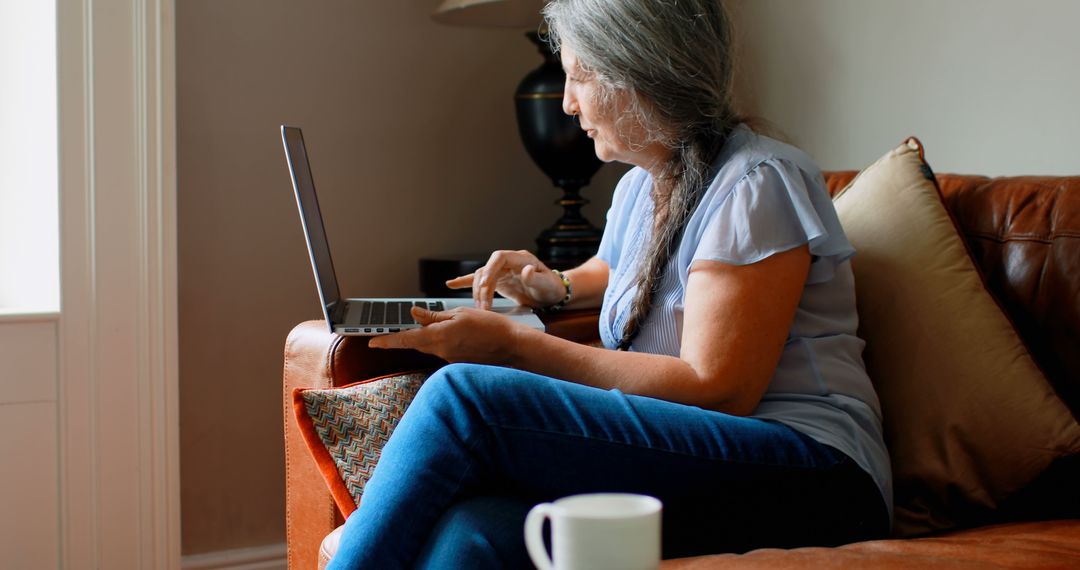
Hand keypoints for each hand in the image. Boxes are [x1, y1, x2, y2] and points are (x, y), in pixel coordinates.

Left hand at [367, 306, 524, 364]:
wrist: (511, 346)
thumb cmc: (489, 326)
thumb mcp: (460, 314)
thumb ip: (435, 317)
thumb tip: (415, 314)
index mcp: (439, 336)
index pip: (406, 339)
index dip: (387, 341)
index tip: (371, 342)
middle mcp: (441, 351)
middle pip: (418, 343)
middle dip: (411, 336)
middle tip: (412, 328)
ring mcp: (449, 359)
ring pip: (432, 346)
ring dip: (434, 337)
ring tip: (455, 327)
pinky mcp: (457, 363)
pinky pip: (445, 351)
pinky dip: (447, 342)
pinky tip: (463, 336)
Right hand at [445, 250, 566, 309]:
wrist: (552, 294)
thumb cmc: (551, 287)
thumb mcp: (546, 284)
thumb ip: (535, 278)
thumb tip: (525, 271)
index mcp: (520, 259)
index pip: (499, 258)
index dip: (490, 269)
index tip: (485, 284)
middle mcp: (508, 262)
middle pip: (487, 270)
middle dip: (482, 289)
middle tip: (483, 307)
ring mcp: (502, 271)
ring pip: (482, 278)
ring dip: (478, 293)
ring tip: (479, 309)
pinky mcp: (498, 280)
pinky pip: (480, 280)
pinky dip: (465, 282)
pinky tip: (452, 284)